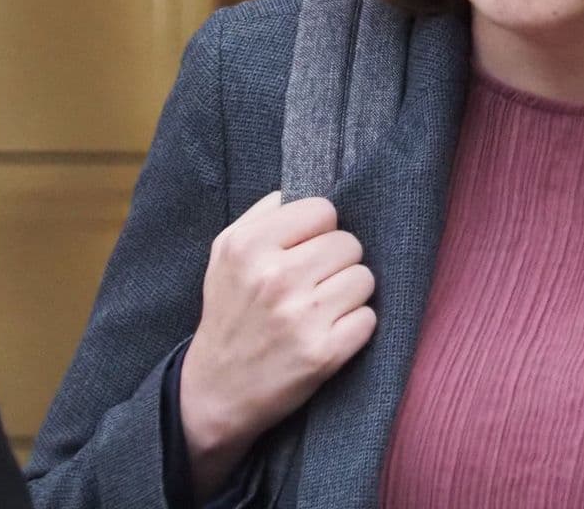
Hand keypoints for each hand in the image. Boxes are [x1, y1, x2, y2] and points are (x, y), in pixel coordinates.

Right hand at [179, 191, 376, 497]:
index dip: (320, 231)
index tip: (306, 251)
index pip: (323, 210)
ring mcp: (300, 317)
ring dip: (350, 295)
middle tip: (315, 285)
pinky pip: (368, 319)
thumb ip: (263, 215)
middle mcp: (274, 278)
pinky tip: (329, 334)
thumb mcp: (225, 255)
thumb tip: (307, 190)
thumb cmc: (229, 314)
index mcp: (248, 246)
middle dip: (338, 263)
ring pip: (365, 278)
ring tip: (321, 310)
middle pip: (349, 243)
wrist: (215, 392)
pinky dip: (355, 327)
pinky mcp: (322, 354)